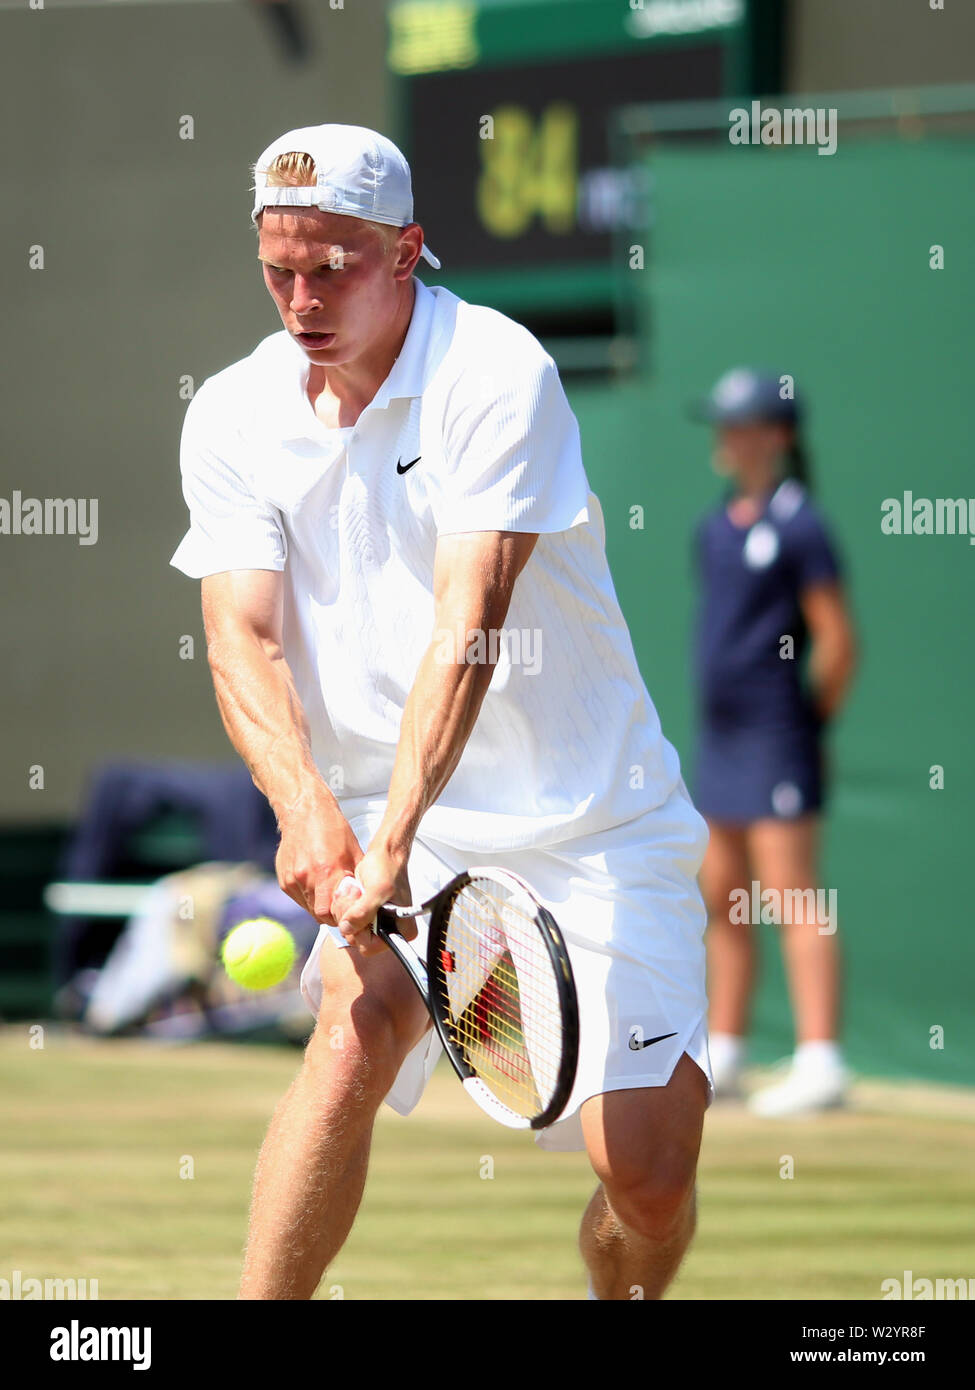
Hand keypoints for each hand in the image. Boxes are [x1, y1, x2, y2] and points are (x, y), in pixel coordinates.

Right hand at [274, 800, 363, 924]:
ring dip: (319, 906)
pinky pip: (299, 898)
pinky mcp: (284, 879)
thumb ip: (356, 879)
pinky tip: (316, 883)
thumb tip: (364, 900)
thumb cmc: (333, 829)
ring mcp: (293, 879)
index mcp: (327, 871)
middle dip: (331, 916)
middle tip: (341, 907)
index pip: (331, 913)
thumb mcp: (353, 852)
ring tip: (329, 893)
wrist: (304, 811)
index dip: (341, 918)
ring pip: (308, 908)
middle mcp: (307, 878)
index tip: (348, 915)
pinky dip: (309, 897)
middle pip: (319, 915)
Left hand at [331, 843, 414, 957]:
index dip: (359, 931)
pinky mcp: (364, 914)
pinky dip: (344, 905)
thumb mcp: (377, 890)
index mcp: (400, 930)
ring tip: (355, 891)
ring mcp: (375, 923)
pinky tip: (352, 891)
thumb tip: (347, 928)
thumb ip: (363, 913)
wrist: (384, 854)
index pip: (370, 946)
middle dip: (350, 916)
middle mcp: (388, 930)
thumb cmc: (388, 869)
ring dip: (346, 909)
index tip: (359, 911)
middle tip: (357, 896)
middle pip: (356, 938)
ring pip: (348, 928)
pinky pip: (346, 918)